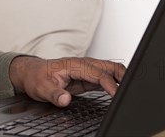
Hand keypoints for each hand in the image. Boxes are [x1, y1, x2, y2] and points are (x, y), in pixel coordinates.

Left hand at [9, 56, 125, 106]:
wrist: (31, 73)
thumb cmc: (36, 77)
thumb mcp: (41, 88)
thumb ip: (54, 94)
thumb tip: (65, 99)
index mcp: (74, 65)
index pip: (97, 73)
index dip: (108, 83)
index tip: (116, 95)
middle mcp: (82, 64)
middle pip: (109, 66)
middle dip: (123, 75)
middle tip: (133, 89)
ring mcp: (86, 70)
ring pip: (109, 70)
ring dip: (121, 78)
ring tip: (131, 90)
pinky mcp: (87, 76)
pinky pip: (105, 77)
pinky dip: (115, 83)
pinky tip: (120, 91)